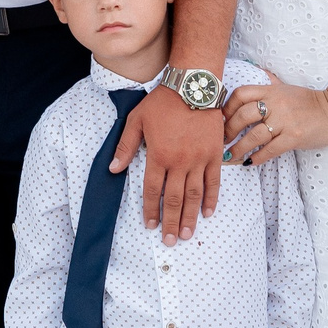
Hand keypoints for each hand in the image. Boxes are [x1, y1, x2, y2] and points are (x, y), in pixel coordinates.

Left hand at [109, 86, 223, 243]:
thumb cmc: (162, 102)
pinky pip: (213, 181)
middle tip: (170, 241)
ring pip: (194, 195)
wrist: (193, 86)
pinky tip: (208, 213)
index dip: (151, 210)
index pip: (152, 189)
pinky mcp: (214, 154)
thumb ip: (125, 147)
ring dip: (190, 216)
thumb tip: (113, 169)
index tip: (151, 225)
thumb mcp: (136, 121)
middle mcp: (179, 161)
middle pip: (174, 198)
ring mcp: (199, 159)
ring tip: (187, 234)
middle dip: (171, 222)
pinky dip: (211, 198)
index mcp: (158, 155)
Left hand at [222, 82, 327, 166]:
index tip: (221, 119)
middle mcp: (276, 104)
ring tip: (230, 156)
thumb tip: (256, 69)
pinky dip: (258, 157)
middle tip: (223, 141)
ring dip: (239, 148)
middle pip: (243, 116)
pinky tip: (250, 162)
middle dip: (228, 130)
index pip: (240, 94)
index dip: (226, 107)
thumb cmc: (309, 101)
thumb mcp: (286, 87)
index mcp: (271, 91)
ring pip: (254, 136)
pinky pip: (270, 149)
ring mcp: (285, 120)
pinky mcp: (295, 136)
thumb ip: (270, 82)